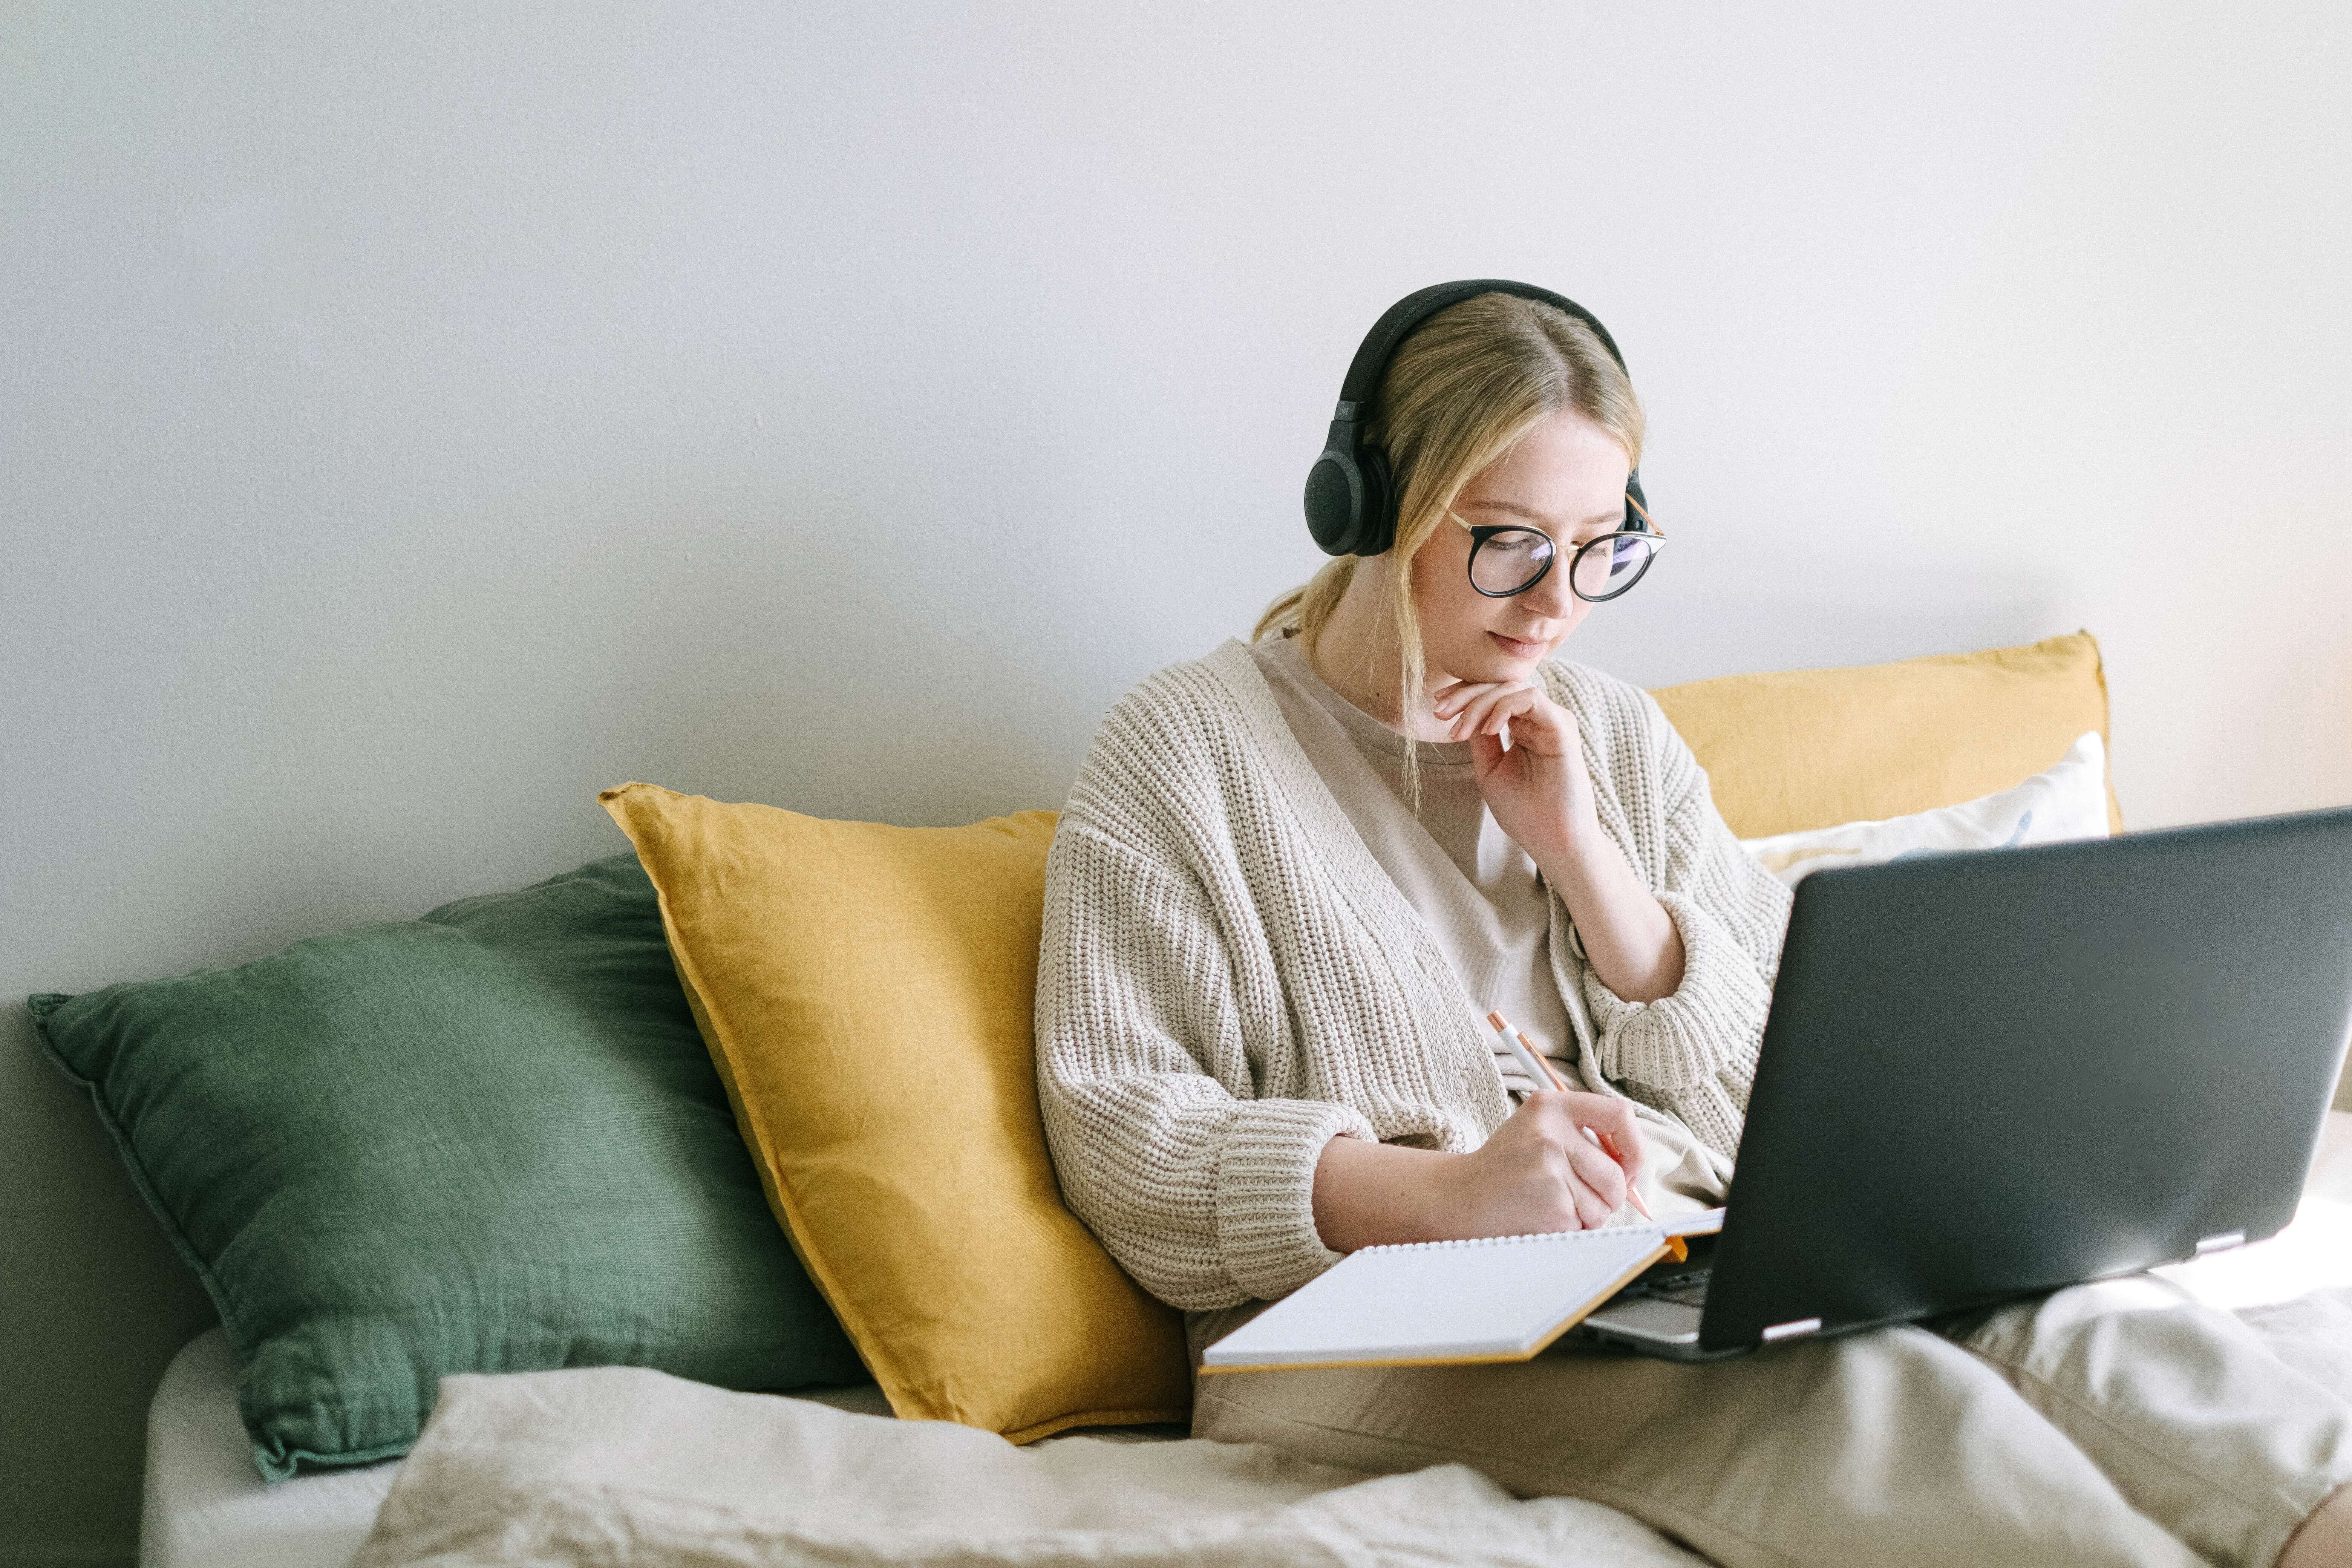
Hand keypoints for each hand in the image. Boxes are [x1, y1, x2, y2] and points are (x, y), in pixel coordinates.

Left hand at [1431, 678, 1598, 861]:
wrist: (1552, 841)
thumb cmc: (1525, 813)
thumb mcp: (1490, 770)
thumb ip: (1481, 740)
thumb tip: (1464, 712)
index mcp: (1524, 729)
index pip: (1494, 696)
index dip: (1464, 696)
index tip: (1438, 708)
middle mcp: (1539, 721)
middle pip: (1500, 686)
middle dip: (1465, 695)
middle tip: (1440, 712)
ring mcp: (1552, 722)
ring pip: (1513, 688)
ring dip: (1479, 703)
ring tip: (1460, 729)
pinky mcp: (1562, 728)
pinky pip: (1531, 699)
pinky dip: (1503, 707)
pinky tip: (1487, 729)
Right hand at [1437, 1090, 1646, 1235]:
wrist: (1458, 1198)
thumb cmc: (1504, 1168)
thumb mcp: (1537, 1131)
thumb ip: (1582, 1137)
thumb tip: (1633, 1165)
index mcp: (1551, 1106)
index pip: (1619, 1114)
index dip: (1633, 1146)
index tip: (1626, 1165)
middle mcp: (1551, 1132)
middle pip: (1616, 1173)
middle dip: (1609, 1195)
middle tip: (1580, 1197)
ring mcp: (1551, 1168)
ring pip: (1606, 1203)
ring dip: (1589, 1215)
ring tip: (1554, 1205)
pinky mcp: (1552, 1204)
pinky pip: (1586, 1224)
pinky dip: (1571, 1229)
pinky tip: (1543, 1218)